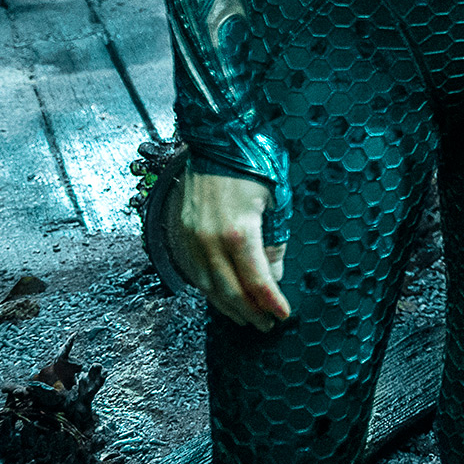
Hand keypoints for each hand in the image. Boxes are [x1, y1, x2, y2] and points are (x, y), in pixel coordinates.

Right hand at [174, 168, 289, 330]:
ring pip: (208, 288)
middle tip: (266, 325)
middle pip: (230, 292)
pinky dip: (209, 290)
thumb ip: (275, 240)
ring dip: (228, 307)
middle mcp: (209, 242)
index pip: (257, 280)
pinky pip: (194, 274)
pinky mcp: (180, 236)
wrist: (214, 138)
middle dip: (250, 313)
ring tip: (247, 317)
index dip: (271, 303)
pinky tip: (222, 296)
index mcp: (239, 232)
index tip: (283, 316)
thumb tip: (274, 276)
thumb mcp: (276, 199)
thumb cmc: (253, 164)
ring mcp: (190, 240)